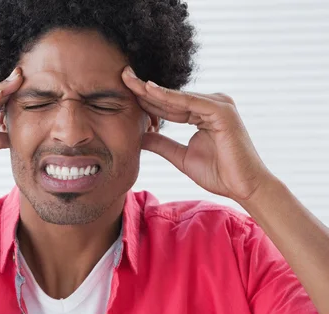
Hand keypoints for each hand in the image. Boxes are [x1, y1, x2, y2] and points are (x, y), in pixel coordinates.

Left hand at [122, 67, 272, 201]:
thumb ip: (161, 143)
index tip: (123, 91)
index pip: (168, 105)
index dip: (145, 100)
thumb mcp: (180, 156)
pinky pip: (189, 102)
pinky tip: (149, 90)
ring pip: (177, 97)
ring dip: (152, 90)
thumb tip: (138, 136)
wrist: (243, 187)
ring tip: (129, 80)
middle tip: (122, 75)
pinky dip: (169, 97)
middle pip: (171, 97)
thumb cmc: (218, 173)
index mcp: (202, 113)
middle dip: (144, 89)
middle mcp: (211, 104)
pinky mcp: (222, 110)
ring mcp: (219, 104)